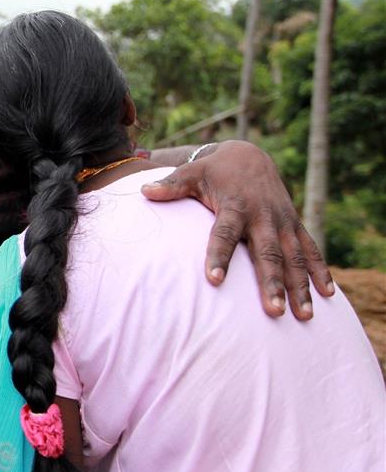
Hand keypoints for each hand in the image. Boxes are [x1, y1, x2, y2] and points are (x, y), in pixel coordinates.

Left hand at [141, 140, 333, 319]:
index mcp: (234, 206)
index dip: (218, 256)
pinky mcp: (294, 225)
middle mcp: (262, 215)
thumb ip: (171, 185)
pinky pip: (310, 249)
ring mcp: (282, 221)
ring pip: (294, 257)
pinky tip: (328, 296)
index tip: (213, 280)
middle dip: (272, 282)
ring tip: (303, 315)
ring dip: (300, 285)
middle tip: (274, 311)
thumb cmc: (214, 171)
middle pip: (268, 253)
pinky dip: (320, 270)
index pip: (223, 234)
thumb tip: (144, 190)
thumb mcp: (191, 174)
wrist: (249, 156)